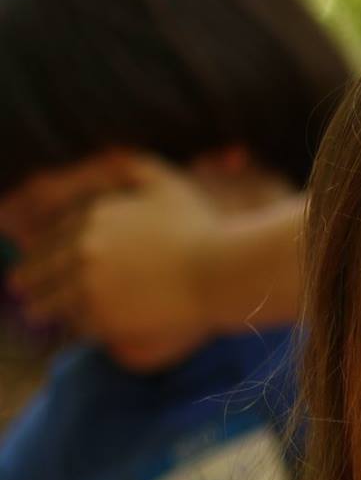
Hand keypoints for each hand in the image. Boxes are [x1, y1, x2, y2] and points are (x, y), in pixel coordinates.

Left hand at [0, 151, 217, 367]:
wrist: (222, 271)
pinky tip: (68, 329)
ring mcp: (92, 283)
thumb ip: (131, 164)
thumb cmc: (201, 226)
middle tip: (18, 286)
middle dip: (29, 278)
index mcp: (94, 216)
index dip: (39, 249)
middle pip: (44, 268)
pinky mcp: (105, 314)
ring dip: (40, 307)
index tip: (31, 257)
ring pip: (54, 299)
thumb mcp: (166, 181)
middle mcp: (85, 248)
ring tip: (34, 313)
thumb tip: (106, 150)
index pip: (53, 235)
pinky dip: (70, 326)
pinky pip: (78, 324)